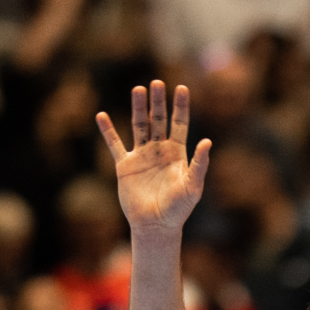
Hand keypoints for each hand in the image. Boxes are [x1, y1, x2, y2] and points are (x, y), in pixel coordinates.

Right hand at [97, 81, 210, 235]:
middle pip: (158, 119)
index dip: (181, 106)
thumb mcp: (193, 186)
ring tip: (138, 89)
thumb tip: (207, 141)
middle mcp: (159, 150)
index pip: (179, 123)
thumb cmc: (178, 210)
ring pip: (139, 126)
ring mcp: (141, 156)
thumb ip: (200, 164)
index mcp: (177, 153)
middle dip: (158, 102)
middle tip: (157, 83)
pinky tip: (101, 116)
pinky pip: (115, 144)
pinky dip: (108, 131)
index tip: (182, 88)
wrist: (156, 226)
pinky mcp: (125, 166)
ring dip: (138, 108)